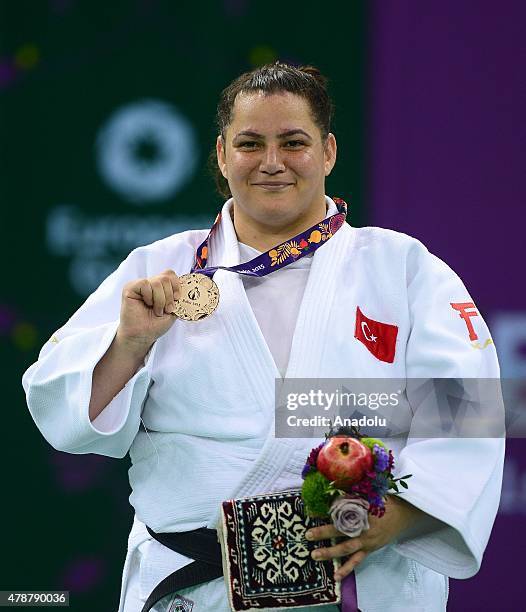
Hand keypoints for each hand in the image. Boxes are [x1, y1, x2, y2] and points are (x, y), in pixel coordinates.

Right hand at [117, 269, 181, 351]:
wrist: (142, 336)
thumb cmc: (156, 324)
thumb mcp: (173, 310)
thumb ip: (178, 297)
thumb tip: (185, 287)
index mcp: (160, 287)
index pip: (170, 274)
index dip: (176, 286)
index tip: (177, 299)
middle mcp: (150, 283)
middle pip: (166, 278)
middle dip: (169, 296)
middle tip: (165, 310)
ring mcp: (140, 285)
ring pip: (157, 282)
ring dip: (160, 300)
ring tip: (156, 311)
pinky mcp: (130, 287)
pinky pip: (144, 284)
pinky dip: (149, 297)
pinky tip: (147, 305)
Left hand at [306, 496, 424, 580]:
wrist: (403, 515)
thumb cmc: (383, 501)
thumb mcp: (369, 493)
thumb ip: (351, 493)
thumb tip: (332, 489)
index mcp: (362, 511)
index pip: (340, 510)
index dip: (325, 511)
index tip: (310, 512)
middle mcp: (363, 527)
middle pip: (340, 531)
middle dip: (323, 533)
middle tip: (307, 535)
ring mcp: (366, 541)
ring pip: (346, 548)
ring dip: (330, 553)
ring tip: (315, 555)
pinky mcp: (369, 549)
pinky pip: (356, 561)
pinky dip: (346, 569)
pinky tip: (336, 576)